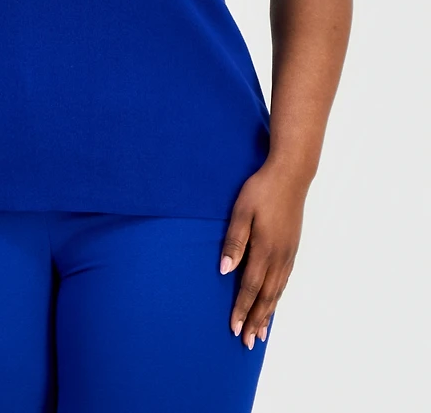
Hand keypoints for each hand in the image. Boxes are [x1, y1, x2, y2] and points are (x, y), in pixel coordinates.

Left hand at [219, 160, 308, 348]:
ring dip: (268, 314)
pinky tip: (273, 302)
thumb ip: (234, 242)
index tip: (234, 328)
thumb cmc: (261, 190)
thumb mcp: (241, 212)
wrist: (291, 176)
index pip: (250, 287)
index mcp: (265, 249)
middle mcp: (279, 257)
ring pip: (277, 292)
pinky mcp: (293, 249)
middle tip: (247, 342)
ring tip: (260, 333)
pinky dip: (277, 298)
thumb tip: (224, 271)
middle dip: (255, 320)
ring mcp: (288, 254)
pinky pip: (284, 281)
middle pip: (266, 296)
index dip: (241, 309)